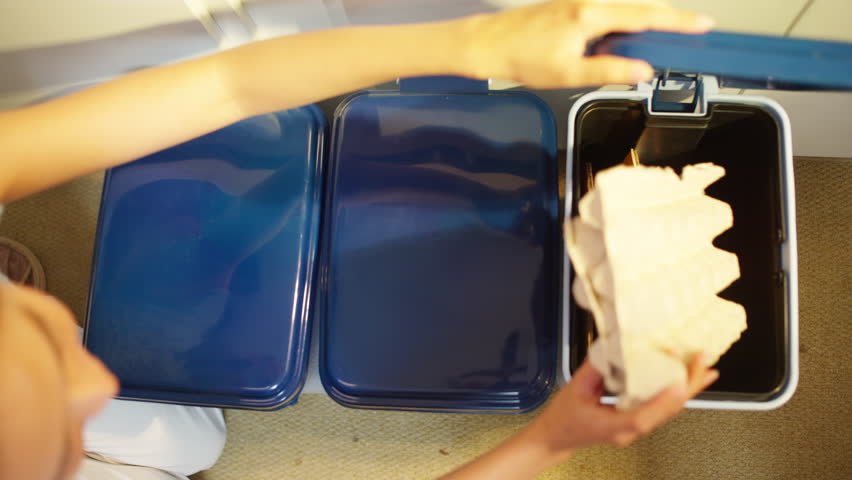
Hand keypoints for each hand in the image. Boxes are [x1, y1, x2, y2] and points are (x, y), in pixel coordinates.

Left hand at [457, 0, 713, 87]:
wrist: (488, 44)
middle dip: (670, 17)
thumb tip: (644, 72)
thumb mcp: (568, 74)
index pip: (646, 16)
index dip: (678, 21)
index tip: (705, 24)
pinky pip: (610, 9)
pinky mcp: (571, 4)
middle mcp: (588, 0)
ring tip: (669, 34)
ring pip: (625, 6)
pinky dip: (627, 19)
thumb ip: (608, 72)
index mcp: (590, 15)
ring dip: (648, 18)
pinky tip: (628, 36)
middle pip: (640, 6)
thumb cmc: (521, 58)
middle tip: (697, 27)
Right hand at [528, 353, 717, 453]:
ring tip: (704, 369)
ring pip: (668, 410)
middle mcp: (629, 430)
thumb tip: (615, 346)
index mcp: (613, 426)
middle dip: (689, 387)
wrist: (556, 436)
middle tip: (704, 365)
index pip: (643, 418)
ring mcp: (636, 428)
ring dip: (688, 388)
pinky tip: (687, 381)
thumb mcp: (575, 389)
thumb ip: (595, 367)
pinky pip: (662, 408)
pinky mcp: (637, 420)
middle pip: (666, 412)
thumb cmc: (564, 418)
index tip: (679, 382)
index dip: (663, 400)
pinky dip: (676, 392)